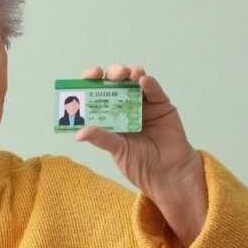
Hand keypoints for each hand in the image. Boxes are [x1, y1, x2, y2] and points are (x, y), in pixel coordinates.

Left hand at [76, 64, 206, 247]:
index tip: (89, 77)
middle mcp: (126, 107)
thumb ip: (101, 138)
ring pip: (135, 82)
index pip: (97, 94)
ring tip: (128, 74)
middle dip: (113, 74)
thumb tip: (79, 133)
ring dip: (130, 74)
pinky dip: (149, 84)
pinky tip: (143, 81)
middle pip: (116, 83)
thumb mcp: (117, 150)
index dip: (92, 83)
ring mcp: (144, 104)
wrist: (168, 173)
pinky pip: (154, 91)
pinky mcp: (162, 105)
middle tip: (112, 74)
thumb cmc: (140, 165)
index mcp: (110, 116)